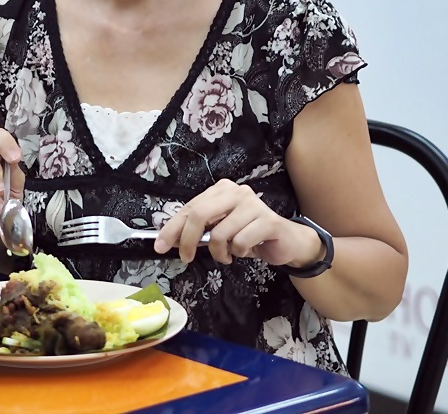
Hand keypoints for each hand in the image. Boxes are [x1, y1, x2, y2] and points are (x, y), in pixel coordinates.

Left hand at [153, 179, 324, 268]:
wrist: (287, 241)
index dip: (172, 228)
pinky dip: (238, 253)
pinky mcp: (268, 221)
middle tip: (186, 258)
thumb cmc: (249, 234)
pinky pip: (240, 242)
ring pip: (220, 234)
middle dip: (187, 240)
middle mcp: (236, 192)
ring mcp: (253, 204)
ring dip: (219, 253)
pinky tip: (244, 251)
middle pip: (199, 214)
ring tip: (227, 255)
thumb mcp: (220, 230)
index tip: (160, 246)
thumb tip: (170, 240)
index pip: (190, 207)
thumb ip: (199, 230)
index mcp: (221, 190)